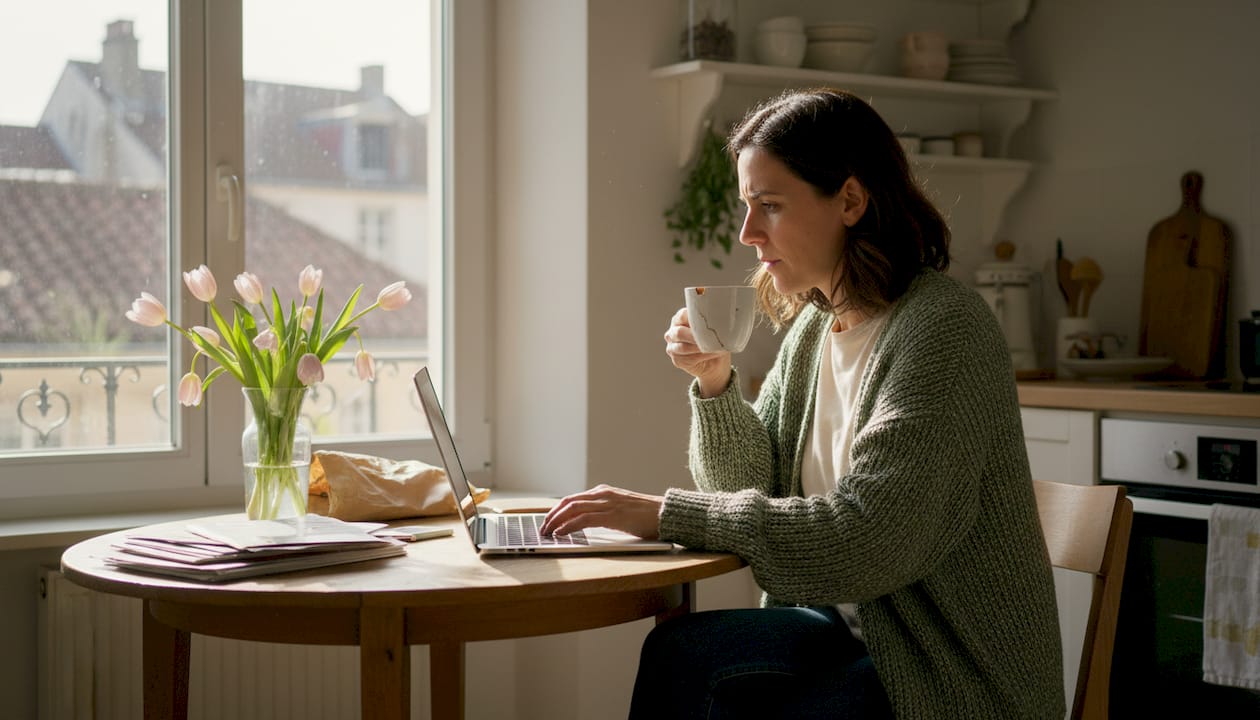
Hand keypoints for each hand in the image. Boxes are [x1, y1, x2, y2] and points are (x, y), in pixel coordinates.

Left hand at [540, 484, 664, 538]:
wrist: (666, 514)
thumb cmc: (647, 516)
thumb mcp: (621, 511)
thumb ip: (604, 513)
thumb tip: (587, 524)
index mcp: (604, 492)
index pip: (573, 499)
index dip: (557, 510)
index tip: (548, 521)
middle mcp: (603, 494)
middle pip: (568, 502)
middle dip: (552, 515)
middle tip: (543, 528)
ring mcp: (607, 503)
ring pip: (572, 508)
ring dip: (556, 521)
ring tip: (547, 532)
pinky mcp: (612, 515)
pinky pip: (583, 519)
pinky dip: (569, 526)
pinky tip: (561, 533)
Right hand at [664, 307, 731, 397]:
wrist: (715, 363)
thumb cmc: (714, 341)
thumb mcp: (714, 328)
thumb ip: (712, 322)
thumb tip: (720, 318)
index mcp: (680, 319)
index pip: (682, 315)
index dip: (694, 319)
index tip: (709, 322)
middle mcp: (673, 332)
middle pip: (679, 333)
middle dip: (695, 336)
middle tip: (711, 337)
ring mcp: (672, 347)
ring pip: (683, 347)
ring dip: (700, 347)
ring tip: (714, 347)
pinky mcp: (677, 360)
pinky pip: (688, 358)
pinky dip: (703, 356)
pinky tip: (713, 353)